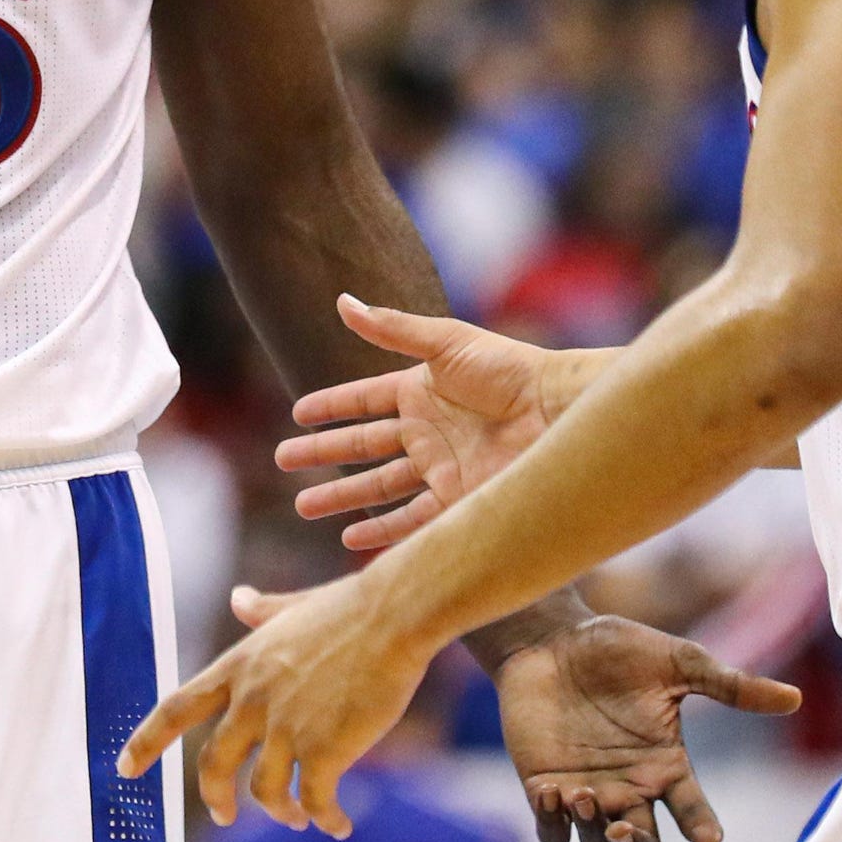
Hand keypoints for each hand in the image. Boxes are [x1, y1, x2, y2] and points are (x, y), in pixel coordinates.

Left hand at [117, 578, 438, 837]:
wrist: (394, 615)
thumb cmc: (351, 608)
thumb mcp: (294, 609)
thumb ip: (263, 611)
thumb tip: (239, 597)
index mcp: (238, 666)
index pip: (175, 708)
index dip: (146, 742)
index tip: (124, 769)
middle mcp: (251, 700)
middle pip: (213, 765)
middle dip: (217, 799)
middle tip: (224, 817)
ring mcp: (285, 727)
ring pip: (264, 791)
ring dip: (282, 812)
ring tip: (301, 819)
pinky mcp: (323, 750)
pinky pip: (315, 801)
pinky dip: (325, 818)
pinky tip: (338, 825)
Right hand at [280, 296, 589, 550]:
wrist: (558, 412)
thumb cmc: (509, 370)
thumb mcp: (445, 343)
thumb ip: (392, 329)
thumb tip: (343, 301)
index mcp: (421, 391)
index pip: (364, 401)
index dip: (332, 407)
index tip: (298, 414)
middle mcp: (427, 431)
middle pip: (363, 446)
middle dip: (323, 455)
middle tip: (284, 462)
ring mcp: (441, 468)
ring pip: (379, 487)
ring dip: (342, 497)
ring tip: (304, 506)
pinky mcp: (458, 500)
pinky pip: (411, 520)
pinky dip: (381, 532)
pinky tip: (350, 540)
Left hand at [494, 613, 802, 841]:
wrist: (548, 638)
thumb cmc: (614, 647)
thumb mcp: (678, 662)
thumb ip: (730, 686)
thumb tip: (795, 697)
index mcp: (666, 765)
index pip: (692, 811)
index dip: (702, 828)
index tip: (709, 839)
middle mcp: (629, 788)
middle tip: (625, 824)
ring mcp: (588, 792)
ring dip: (595, 835)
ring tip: (582, 795)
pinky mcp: (545, 790)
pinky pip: (553, 834)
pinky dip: (554, 826)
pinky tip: (552, 792)